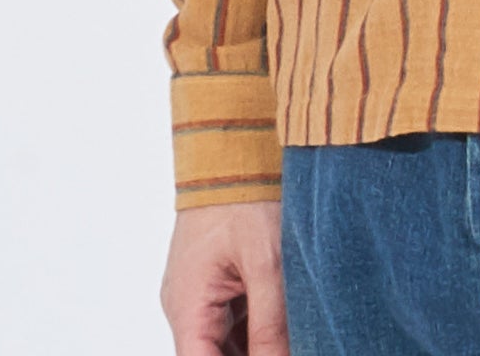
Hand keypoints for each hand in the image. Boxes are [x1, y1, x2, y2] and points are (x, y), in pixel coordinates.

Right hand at [163, 201, 288, 355]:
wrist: (234, 145)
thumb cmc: (245, 195)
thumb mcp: (268, 263)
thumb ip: (271, 325)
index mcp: (187, 305)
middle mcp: (185, 305)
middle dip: (254, 355)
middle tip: (289, 344)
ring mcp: (199, 293)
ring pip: (226, 342)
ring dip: (257, 344)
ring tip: (294, 333)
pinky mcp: (215, 281)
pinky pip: (233, 320)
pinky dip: (257, 326)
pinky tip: (287, 325)